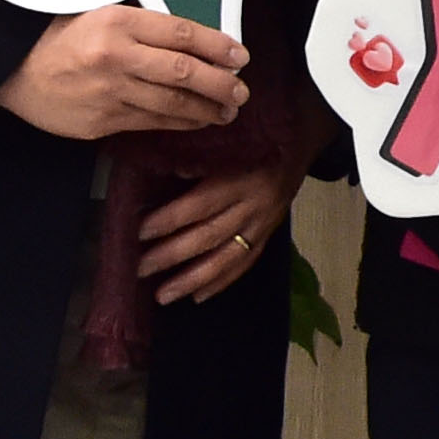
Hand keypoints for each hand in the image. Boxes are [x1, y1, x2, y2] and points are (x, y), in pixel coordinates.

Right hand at [0, 8, 246, 139]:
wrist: (9, 70)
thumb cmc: (59, 36)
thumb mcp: (99, 14)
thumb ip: (143, 25)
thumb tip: (197, 39)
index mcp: (118, 22)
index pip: (183, 34)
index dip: (218, 46)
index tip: (240, 55)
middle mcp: (116, 57)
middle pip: (184, 72)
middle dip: (221, 84)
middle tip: (242, 90)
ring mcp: (108, 93)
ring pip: (171, 104)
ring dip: (207, 109)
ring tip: (228, 110)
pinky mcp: (100, 122)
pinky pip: (150, 123)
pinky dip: (179, 123)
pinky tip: (197, 121)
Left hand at [136, 159, 303, 304]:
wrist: (299, 147)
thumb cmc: (254, 142)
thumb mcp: (227, 143)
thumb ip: (198, 159)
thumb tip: (161, 173)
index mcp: (242, 177)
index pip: (201, 204)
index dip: (170, 219)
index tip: (140, 231)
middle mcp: (254, 206)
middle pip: (210, 236)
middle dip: (172, 255)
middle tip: (141, 269)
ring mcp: (263, 225)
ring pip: (227, 258)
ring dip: (193, 279)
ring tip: (162, 296)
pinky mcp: (268, 237)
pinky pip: (244, 265)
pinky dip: (220, 282)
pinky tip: (197, 296)